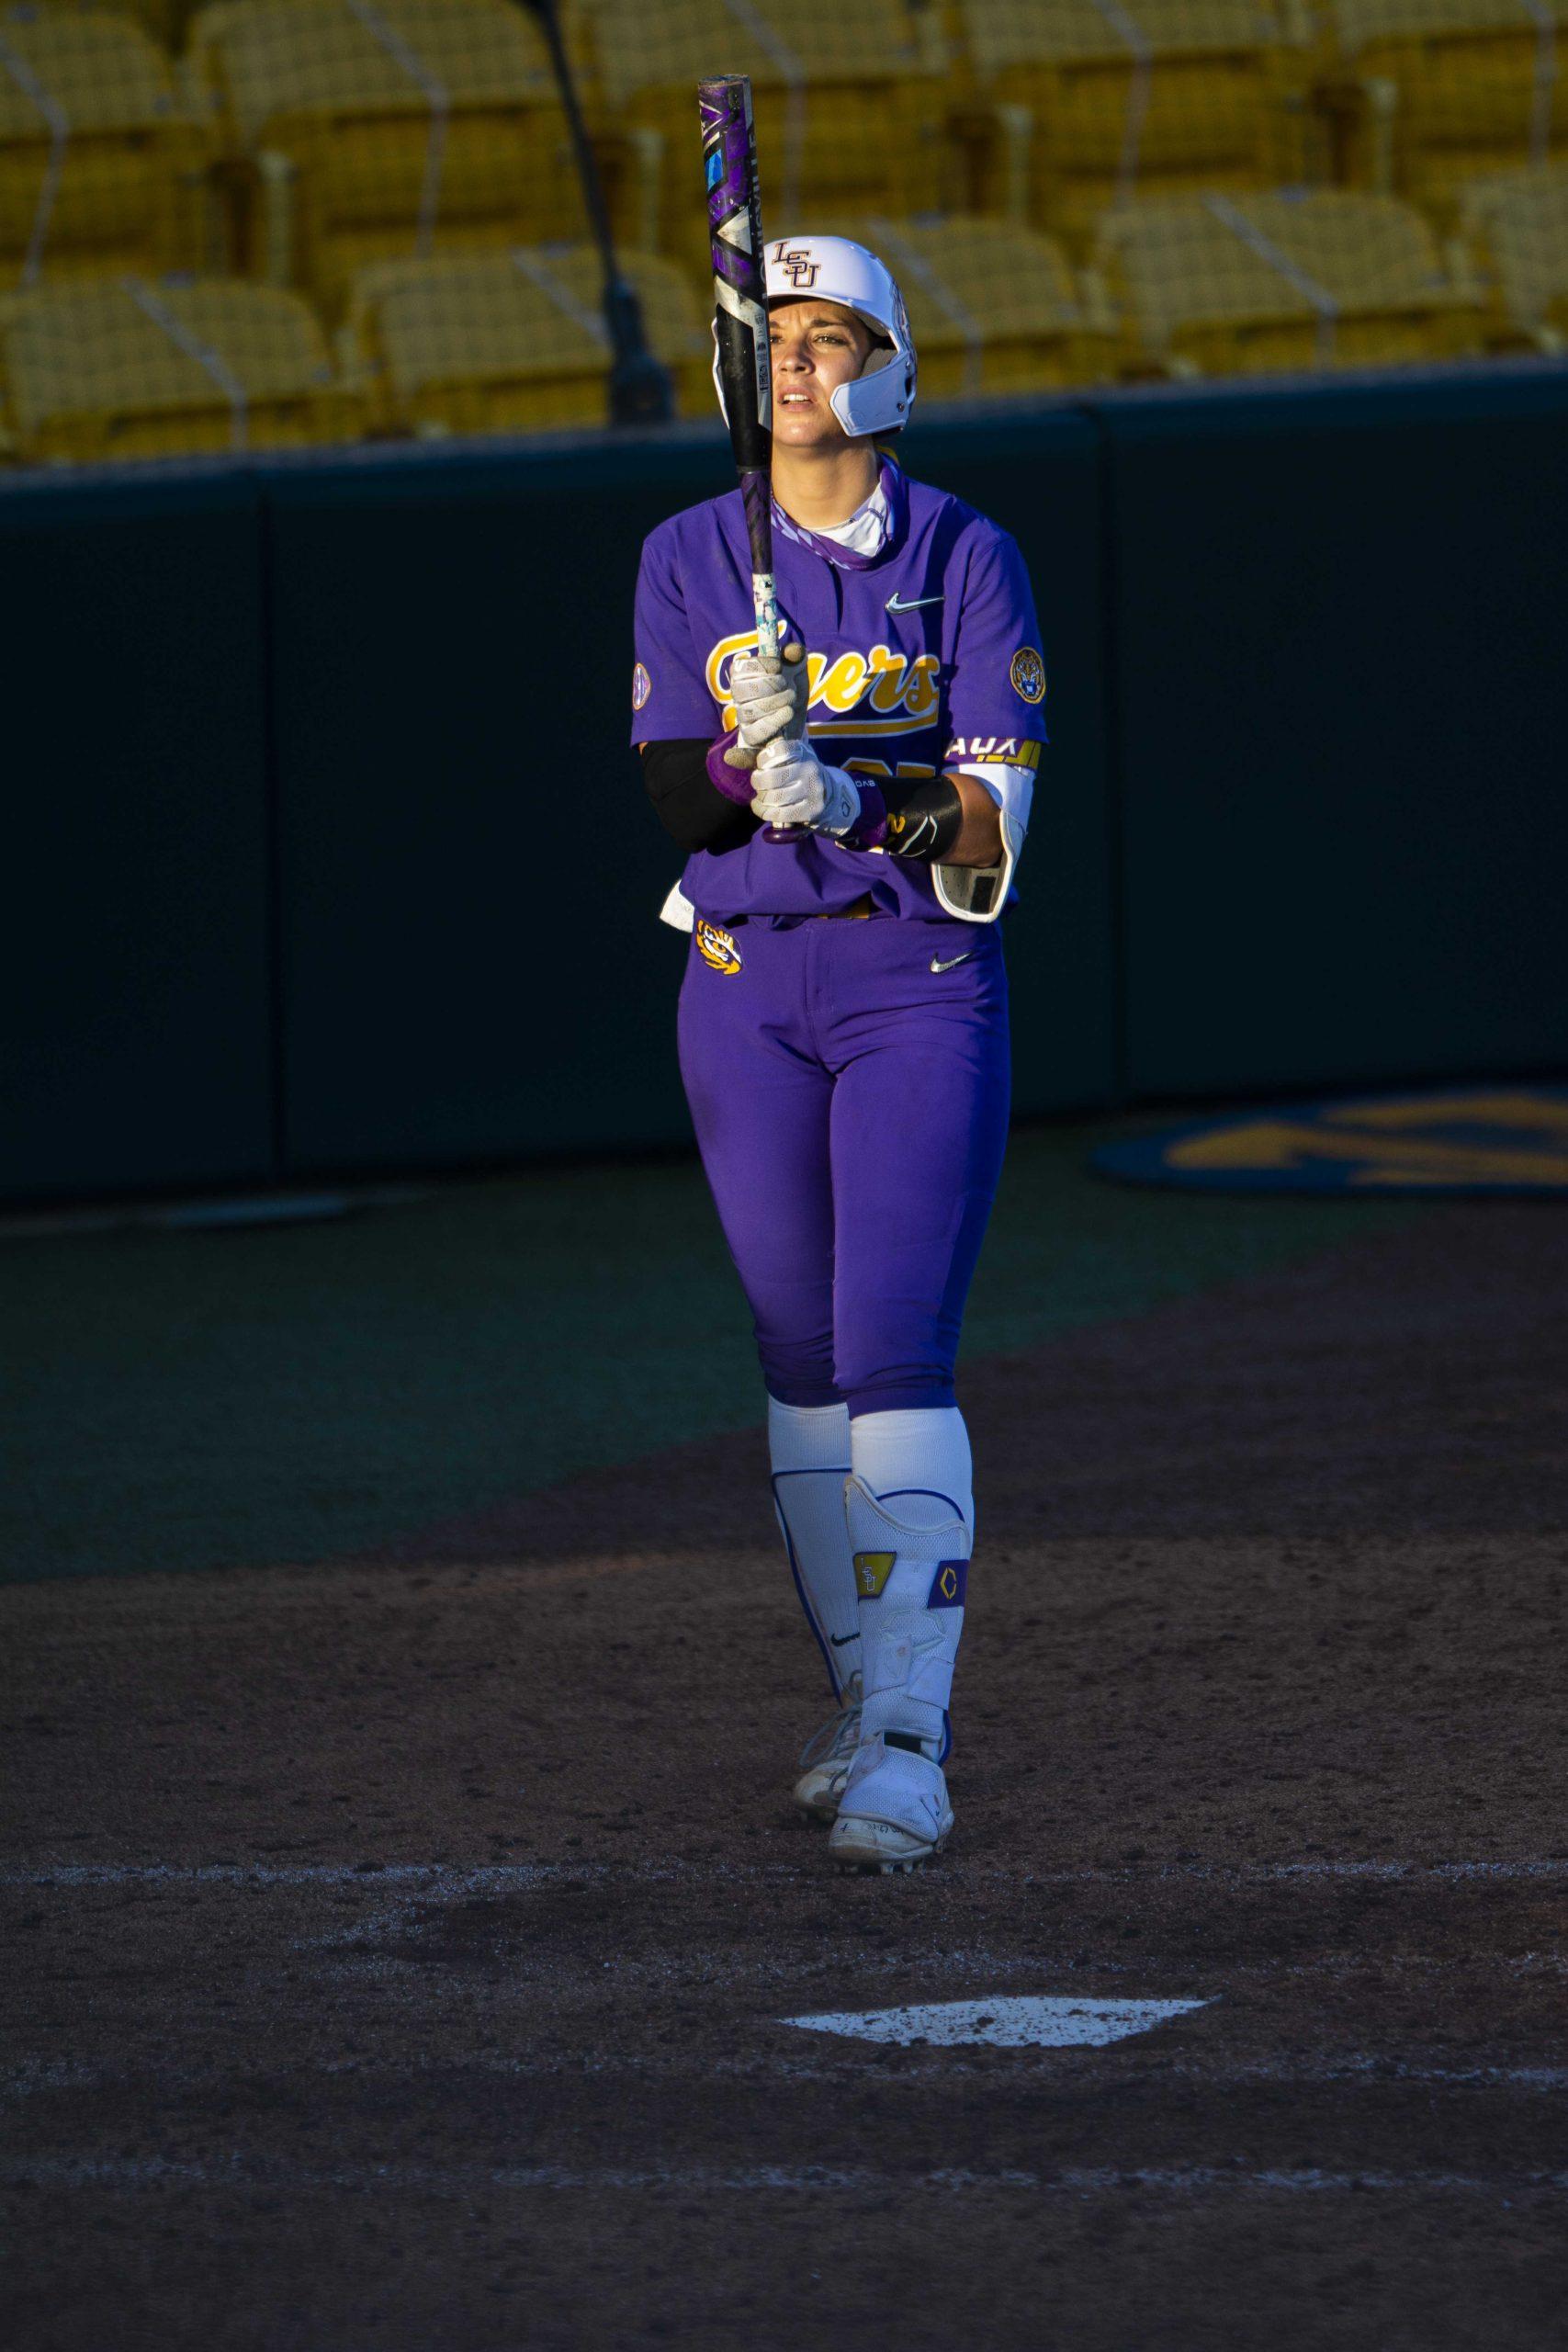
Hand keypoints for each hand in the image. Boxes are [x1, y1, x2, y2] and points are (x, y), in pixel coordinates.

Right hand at [724, 641, 806, 770]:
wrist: (798, 721)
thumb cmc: (792, 691)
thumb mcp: (797, 671)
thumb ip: (795, 657)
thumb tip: (794, 651)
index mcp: (745, 679)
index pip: (740, 669)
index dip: (759, 666)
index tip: (778, 666)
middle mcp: (740, 700)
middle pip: (742, 691)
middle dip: (770, 687)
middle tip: (789, 690)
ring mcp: (744, 722)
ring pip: (749, 713)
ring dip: (774, 707)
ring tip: (790, 707)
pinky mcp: (752, 744)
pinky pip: (748, 744)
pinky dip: (748, 747)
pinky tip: (745, 749)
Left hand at [751, 738, 861, 835]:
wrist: (829, 796)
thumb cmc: (799, 775)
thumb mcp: (789, 760)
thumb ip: (762, 758)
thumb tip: (728, 756)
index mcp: (803, 752)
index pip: (778, 750)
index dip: (762, 759)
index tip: (761, 765)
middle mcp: (810, 769)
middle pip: (772, 778)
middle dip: (757, 782)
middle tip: (757, 784)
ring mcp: (812, 791)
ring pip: (774, 798)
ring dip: (761, 799)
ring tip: (760, 798)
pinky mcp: (811, 810)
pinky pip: (780, 814)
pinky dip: (764, 812)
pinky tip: (761, 808)